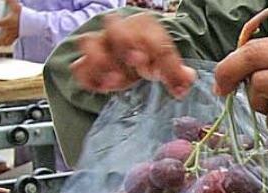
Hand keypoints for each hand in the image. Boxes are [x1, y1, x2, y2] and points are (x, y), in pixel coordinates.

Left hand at [0, 0, 21, 46]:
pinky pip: (10, 43)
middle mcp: (9, 30)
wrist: (35, 22)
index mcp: (7, 22)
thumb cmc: (24, 13)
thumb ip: (8, 0)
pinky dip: (5, 44)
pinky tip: (3, 44)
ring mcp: (14, 34)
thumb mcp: (15, 5)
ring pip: (4, 42)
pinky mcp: (17, 36)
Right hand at [71, 12, 194, 96]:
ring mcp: (101, 45)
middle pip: (114, 28)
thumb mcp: (166, 63)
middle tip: (137, 65)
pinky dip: (87, 78)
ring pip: (90, 43)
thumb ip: (178, 73)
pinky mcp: (88, 62)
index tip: (159, 68)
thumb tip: (188, 79)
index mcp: (143, 27)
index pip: (152, 39)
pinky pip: (79, 67)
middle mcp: (118, 30)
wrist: (130, 50)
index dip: (157, 56)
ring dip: (101, 62)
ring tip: (115, 82)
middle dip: (125, 45)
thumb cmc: (149, 55)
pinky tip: (101, 89)